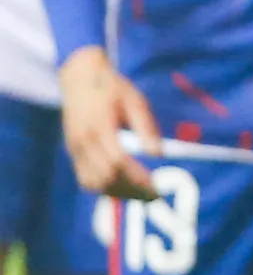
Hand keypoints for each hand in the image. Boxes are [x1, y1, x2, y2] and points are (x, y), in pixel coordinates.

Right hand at [56, 48, 155, 199]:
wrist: (80, 79)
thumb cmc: (113, 88)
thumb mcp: (135, 101)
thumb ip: (146, 128)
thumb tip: (159, 154)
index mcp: (99, 126)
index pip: (117, 161)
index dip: (136, 177)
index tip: (155, 186)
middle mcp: (82, 140)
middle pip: (105, 176)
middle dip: (131, 190)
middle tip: (155, 196)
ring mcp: (74, 148)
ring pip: (92, 182)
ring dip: (117, 193)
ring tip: (142, 196)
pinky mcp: (72, 151)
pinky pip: (85, 178)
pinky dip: (104, 188)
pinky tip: (124, 188)